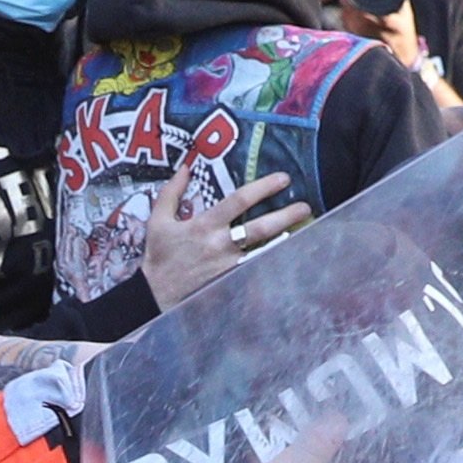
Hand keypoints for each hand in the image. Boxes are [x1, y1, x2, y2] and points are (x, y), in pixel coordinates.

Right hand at [141, 171, 300, 310]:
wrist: (156, 295)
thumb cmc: (159, 256)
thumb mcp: (158, 220)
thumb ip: (172, 192)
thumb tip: (185, 168)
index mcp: (205, 224)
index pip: (239, 200)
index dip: (263, 188)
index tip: (283, 179)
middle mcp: (221, 244)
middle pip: (260, 227)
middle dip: (286, 215)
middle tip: (305, 206)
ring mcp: (228, 265)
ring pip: (264, 250)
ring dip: (285, 238)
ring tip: (305, 229)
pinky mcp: (230, 281)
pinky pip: (256, 269)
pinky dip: (272, 261)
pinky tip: (289, 255)